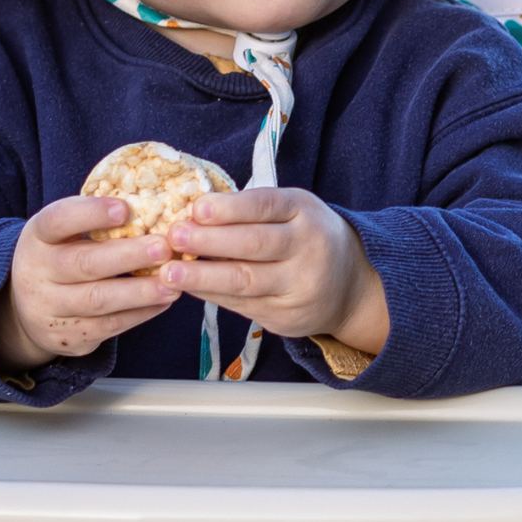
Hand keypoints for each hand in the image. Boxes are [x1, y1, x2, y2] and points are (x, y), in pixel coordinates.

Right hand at [0, 196, 177, 373]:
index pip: (59, 220)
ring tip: (172, 282)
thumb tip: (150, 207)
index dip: (91, 213)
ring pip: (98, 300)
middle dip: (128, 256)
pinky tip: (162, 301)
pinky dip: (139, 313)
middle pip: (84, 264)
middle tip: (164, 248)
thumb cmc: (60, 256)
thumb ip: (94, 222)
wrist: (27, 308)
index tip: (125, 208)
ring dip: (140, 291)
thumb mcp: (63, 233)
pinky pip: (108, 326)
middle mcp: (35, 272)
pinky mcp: (65, 337)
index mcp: (37, 237)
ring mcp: (47, 309)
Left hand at [161, 188, 388, 353]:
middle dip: (210, 241)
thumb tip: (193, 213)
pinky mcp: (286, 316)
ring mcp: (299, 286)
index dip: (230, 208)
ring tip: (169, 272)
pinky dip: (211, 295)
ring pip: (245, 281)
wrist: (352, 286)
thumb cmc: (306, 236)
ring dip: (203, 277)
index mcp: (304, 212)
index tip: (196, 208)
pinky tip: (187, 288)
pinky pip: (242, 305)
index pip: (265, 205)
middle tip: (174, 237)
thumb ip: (251, 210)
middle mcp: (307, 248)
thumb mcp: (292, 210)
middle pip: (254, 245)